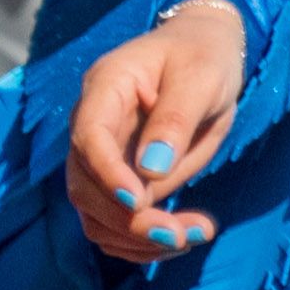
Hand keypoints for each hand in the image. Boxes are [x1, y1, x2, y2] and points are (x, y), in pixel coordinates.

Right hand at [65, 0, 243, 263]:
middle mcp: (92, 125)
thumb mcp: (202, 77)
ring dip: (135, 236)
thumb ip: (176, 118)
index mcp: (106, 86)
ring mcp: (100, 155)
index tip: (138, 202)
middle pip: (85, 185)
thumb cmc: (204, 55)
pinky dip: (140, 239)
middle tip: (179, 234)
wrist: (204, 51)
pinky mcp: (116, 178)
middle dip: (127, 218)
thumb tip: (151, 171)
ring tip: (193, 236)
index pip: (89, 136)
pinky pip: (113, 220)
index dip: (107, 173)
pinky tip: (182, 237)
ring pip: (95, 212)